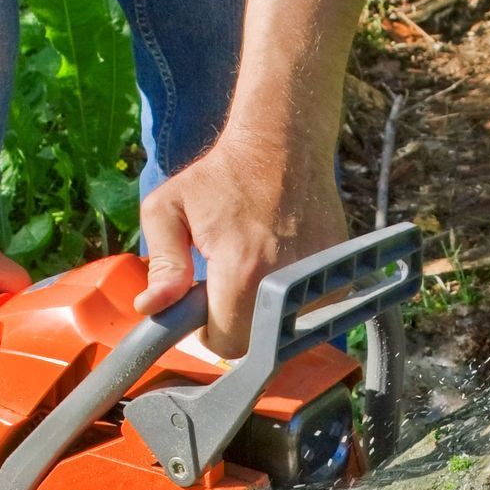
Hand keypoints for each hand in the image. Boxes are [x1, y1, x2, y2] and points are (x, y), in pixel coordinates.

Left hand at [133, 129, 347, 357]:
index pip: (226, 344)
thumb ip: (162, 264)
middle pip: (256, 343)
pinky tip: (279, 262)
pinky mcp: (338, 274)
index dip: (209, 332)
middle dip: (236, 324)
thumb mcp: (169, 209)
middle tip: (226, 283)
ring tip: (255, 265)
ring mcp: (318, 278)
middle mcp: (285, 281)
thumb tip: (152, 308)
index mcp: (242, 270)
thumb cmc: (221, 176)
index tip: (204, 305)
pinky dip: (290, 299)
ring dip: (264, 312)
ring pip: (283, 330)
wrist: (283, 145)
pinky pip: (309, 311)